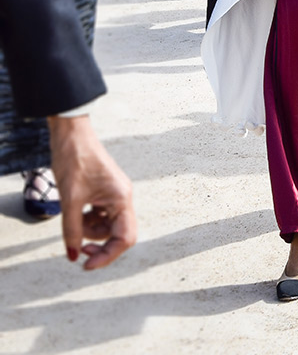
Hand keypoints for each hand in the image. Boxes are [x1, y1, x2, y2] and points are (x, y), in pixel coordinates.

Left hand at [48, 115, 136, 269]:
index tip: (86, 266)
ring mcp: (114, 194)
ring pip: (107, 226)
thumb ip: (72, 231)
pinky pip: (101, 215)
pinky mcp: (105, 191)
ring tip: (72, 220)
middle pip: (117, 234)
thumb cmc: (74, 160)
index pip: (124, 238)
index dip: (107, 256)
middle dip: (97, 244)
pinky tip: (76, 213)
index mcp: (121, 198)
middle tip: (77, 250)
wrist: (70, 133)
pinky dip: (88, 220)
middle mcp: (123, 197)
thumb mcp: (70, 200)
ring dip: (90, 231)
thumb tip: (73, 257)